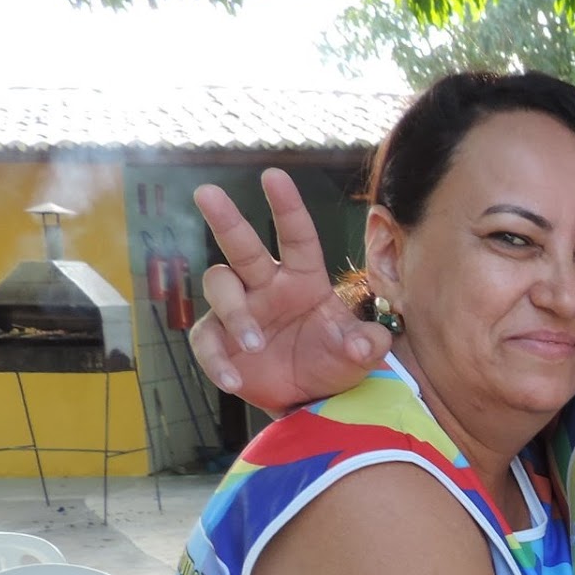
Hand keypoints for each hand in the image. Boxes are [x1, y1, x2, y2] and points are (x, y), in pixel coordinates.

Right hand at [189, 168, 389, 408]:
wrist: (310, 400)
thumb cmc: (333, 361)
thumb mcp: (358, 355)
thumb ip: (367, 345)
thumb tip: (365, 343)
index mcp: (303, 279)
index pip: (296, 236)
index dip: (286, 207)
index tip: (274, 175)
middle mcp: (266, 286)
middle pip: (241, 246)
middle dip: (225, 219)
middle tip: (208, 193)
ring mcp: (239, 310)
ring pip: (220, 287)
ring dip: (235, 313)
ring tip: (255, 345)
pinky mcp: (218, 340)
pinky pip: (206, 341)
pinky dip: (216, 360)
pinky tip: (233, 379)